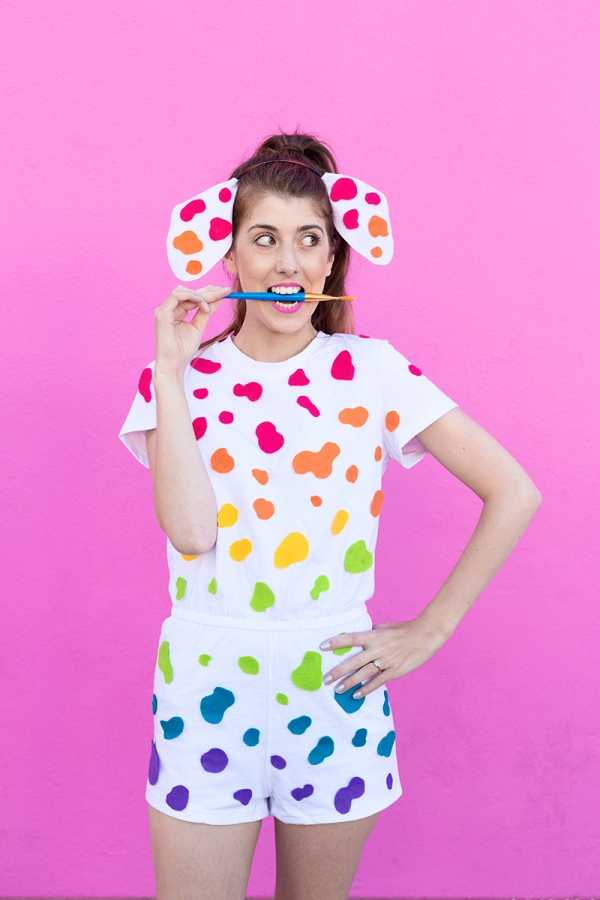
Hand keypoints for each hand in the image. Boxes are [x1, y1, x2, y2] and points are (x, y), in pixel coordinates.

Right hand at [154, 284, 230, 375]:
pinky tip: (204, 306)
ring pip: (182, 290)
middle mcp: (168, 309)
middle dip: (208, 290)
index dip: (208, 292)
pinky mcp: (162, 315)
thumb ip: (206, 312)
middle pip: (188, 290)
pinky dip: (192, 297)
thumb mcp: (199, 327)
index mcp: (174, 311)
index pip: (192, 296)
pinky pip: (176, 296)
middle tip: (226, 291)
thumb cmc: (183, 350)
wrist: (174, 366)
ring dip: (200, 294)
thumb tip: (219, 298)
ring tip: (210, 307)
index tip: (226, 291)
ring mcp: (163, 311)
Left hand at [320, 618, 448, 698]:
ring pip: (363, 674)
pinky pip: (377, 682)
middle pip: (354, 661)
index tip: (322, 646)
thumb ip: (370, 634)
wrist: (425, 636)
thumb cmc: (403, 629)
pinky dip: (366, 689)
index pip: (351, 638)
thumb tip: (359, 638)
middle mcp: (378, 649)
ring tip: (337, 690)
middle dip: (338, 671)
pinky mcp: (394, 672)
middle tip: (325, 678)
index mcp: (374, 636)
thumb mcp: (384, 627)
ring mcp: (386, 661)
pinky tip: (356, 695)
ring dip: (349, 683)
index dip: (336, 642)